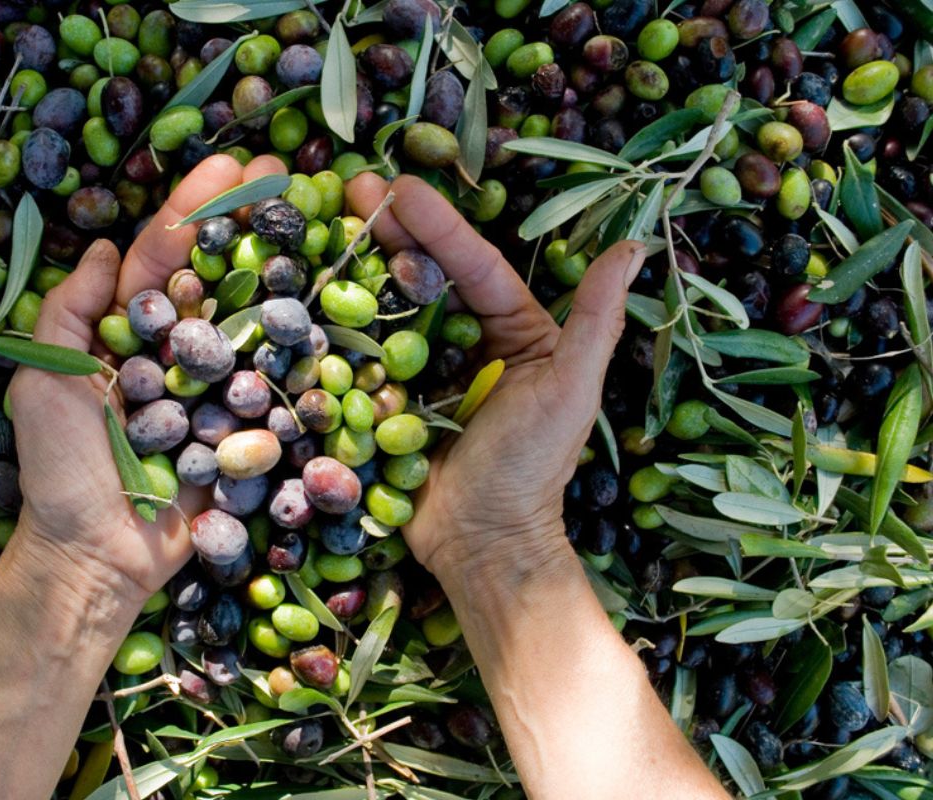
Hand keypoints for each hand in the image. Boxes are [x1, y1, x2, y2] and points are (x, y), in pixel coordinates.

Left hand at [9, 155, 283, 601]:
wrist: (99, 558)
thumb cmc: (62, 471)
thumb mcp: (43, 382)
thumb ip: (68, 312)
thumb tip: (103, 249)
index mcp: (125, 334)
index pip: (162, 258)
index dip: (194, 209)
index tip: (233, 165)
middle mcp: (174, 352)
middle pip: (217, 276)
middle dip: (249, 222)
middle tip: (290, 174)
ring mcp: (214, 389)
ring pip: (252, 322)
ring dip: (283, 271)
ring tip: (319, 223)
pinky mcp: (244, 430)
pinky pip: (275, 386)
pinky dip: (300, 349)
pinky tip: (331, 308)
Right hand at [345, 174, 645, 580]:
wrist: (481, 543)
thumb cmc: (533, 468)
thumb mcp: (570, 389)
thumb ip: (595, 319)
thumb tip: (633, 246)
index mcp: (515, 331)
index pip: (474, 266)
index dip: (439, 226)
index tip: (401, 188)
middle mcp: (468, 342)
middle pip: (426, 276)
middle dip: (391, 230)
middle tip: (351, 186)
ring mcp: (423, 371)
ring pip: (391, 307)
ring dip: (360, 265)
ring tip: (327, 222)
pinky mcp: (388, 400)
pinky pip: (364, 355)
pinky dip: (341, 323)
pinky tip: (312, 288)